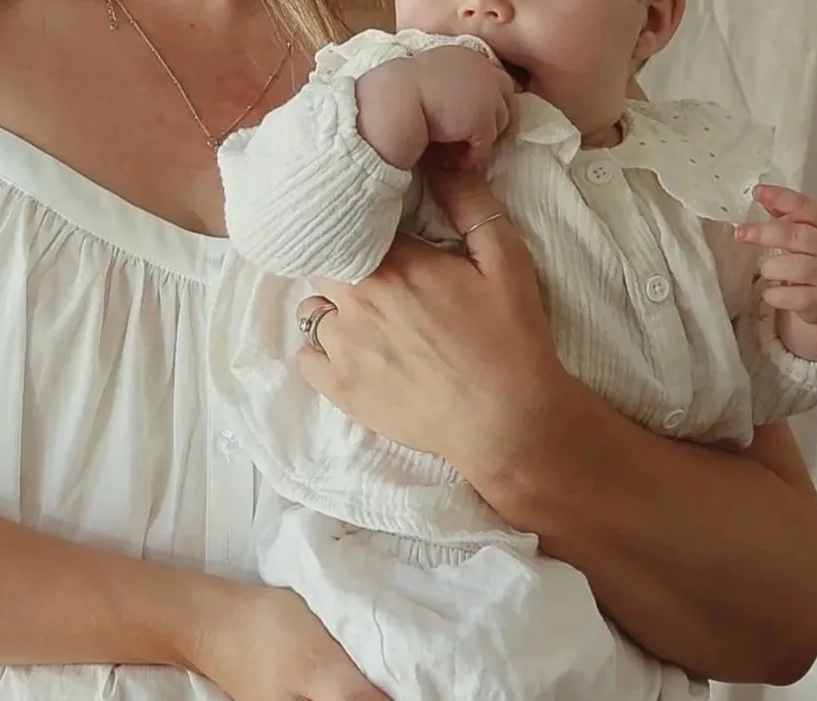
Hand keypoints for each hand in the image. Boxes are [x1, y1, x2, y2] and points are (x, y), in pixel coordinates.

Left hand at [294, 170, 568, 494]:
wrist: (505, 423)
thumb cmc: (510, 340)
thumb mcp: (505, 259)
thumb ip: (469, 204)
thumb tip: (440, 162)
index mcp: (395, 261)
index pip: (352, 223)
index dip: (361, 225)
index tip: (376, 232)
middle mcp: (358, 299)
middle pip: (324, 263)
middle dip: (343, 262)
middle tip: (373, 275)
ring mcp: (342, 348)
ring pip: (314, 309)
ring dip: (332, 307)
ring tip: (365, 319)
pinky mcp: (340, 390)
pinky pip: (306, 357)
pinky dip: (320, 350)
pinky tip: (350, 352)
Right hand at [412, 45, 513, 169]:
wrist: (397, 99)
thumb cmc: (400, 91)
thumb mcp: (428, 79)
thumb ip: (447, 87)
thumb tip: (450, 110)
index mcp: (467, 55)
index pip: (492, 76)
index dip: (488, 98)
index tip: (473, 116)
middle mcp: (483, 68)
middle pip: (506, 96)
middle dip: (495, 117)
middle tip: (474, 138)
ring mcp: (488, 94)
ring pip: (500, 123)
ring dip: (482, 138)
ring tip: (460, 151)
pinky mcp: (484, 120)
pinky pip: (485, 146)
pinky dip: (472, 157)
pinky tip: (455, 162)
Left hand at [736, 185, 816, 359]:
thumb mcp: (811, 238)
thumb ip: (789, 220)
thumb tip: (763, 198)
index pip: (805, 206)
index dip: (781, 197)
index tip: (757, 192)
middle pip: (796, 235)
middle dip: (765, 233)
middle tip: (741, 233)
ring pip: (793, 266)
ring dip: (771, 267)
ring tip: (767, 270)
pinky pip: (789, 296)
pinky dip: (773, 294)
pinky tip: (770, 293)